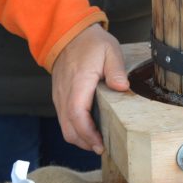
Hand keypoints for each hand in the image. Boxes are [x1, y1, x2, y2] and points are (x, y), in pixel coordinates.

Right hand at [51, 24, 128, 153]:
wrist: (68, 34)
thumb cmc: (91, 43)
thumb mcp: (110, 50)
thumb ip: (116, 70)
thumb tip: (123, 88)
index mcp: (78, 83)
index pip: (78, 116)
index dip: (89, 134)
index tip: (101, 144)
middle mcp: (65, 93)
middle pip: (69, 128)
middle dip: (85, 142)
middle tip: (103, 148)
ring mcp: (60, 96)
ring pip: (65, 127)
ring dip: (80, 138)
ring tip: (98, 142)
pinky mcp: (59, 97)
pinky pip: (64, 119)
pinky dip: (75, 129)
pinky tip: (90, 130)